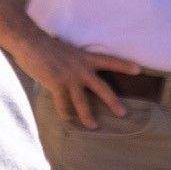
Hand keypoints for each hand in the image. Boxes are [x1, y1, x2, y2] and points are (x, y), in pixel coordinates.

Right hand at [0, 9, 143, 130]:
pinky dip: (65, 114)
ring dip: (88, 116)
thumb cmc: (48, 46)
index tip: (139, 70)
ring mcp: (69, 77)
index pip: (110, 61)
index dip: (124, 65)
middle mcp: (81, 68)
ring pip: (82, 101)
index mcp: (86, 58)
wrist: (31, 42)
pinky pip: (63, 104)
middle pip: (102, 87)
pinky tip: (68, 121)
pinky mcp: (56, 84)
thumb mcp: (70, 51)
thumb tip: (80, 72)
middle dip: (113, 102)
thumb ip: (77, 62)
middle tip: (123, 114)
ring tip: (95, 127)